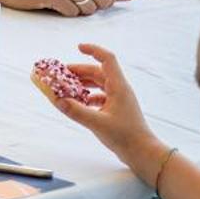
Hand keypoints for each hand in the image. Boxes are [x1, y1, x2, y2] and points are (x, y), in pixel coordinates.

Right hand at [50, 43, 166, 178]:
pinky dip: (88, 98)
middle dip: (80, 71)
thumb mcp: (97, 123)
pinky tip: (79, 105)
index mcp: (118, 86)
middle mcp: (119, 90)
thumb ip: (76, 111)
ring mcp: (119, 100)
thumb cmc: (125, 136)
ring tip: (66, 89)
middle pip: (98, 72)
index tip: (78, 46)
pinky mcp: (116, 110)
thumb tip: (57, 100)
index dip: (93, 50)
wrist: (142, 152)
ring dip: (83, 85)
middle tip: (62, 74)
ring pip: (98, 85)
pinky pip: (100, 97)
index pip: (107, 59)